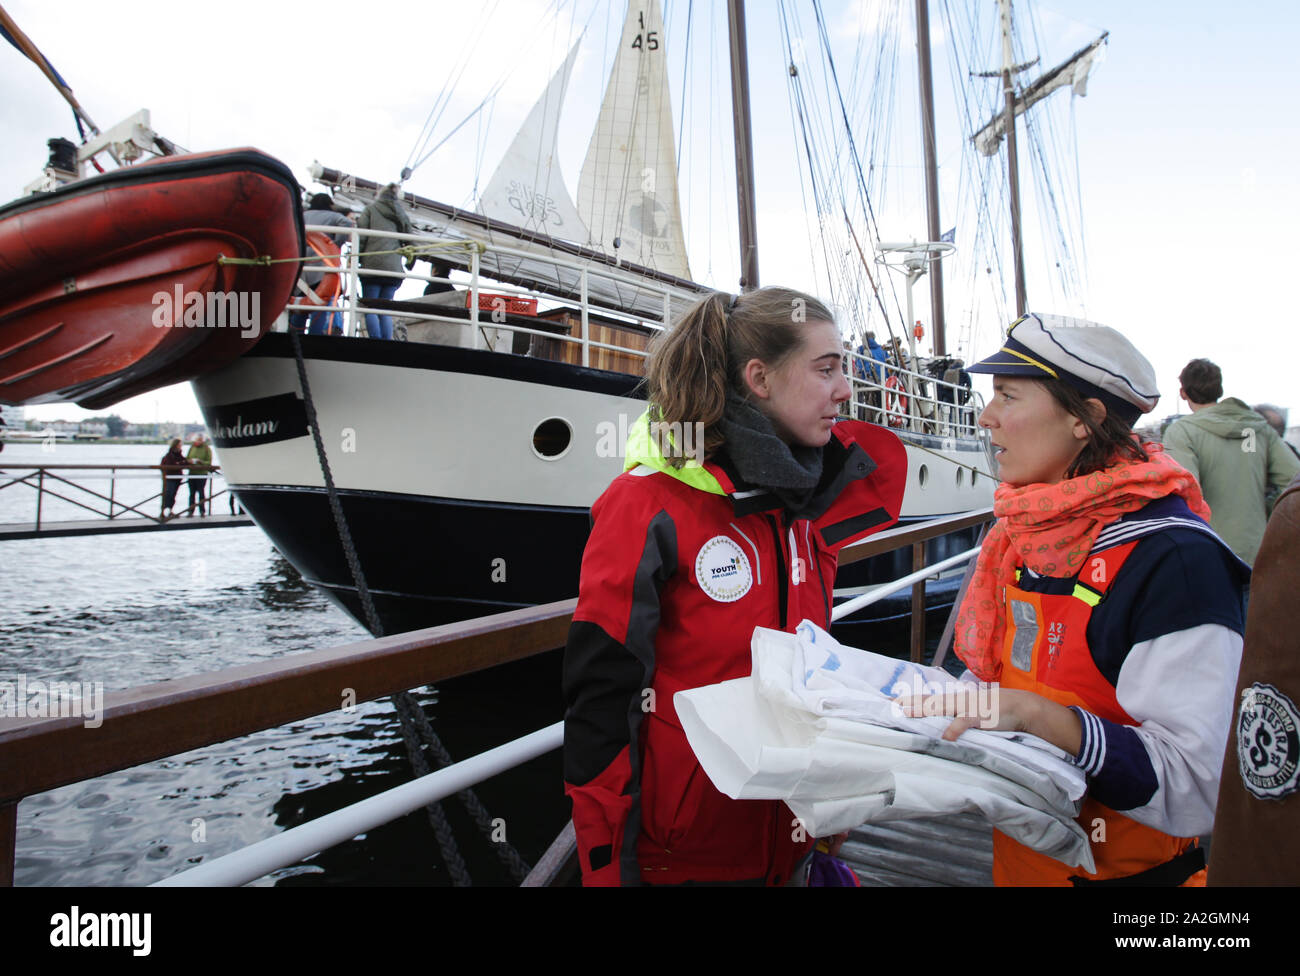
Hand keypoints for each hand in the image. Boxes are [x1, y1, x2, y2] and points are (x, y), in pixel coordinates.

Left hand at [895, 686, 1081, 753]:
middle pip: (927, 700)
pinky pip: (965, 722)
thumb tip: (938, 728)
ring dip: (923, 709)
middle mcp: (956, 700)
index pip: (926, 699)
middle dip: (907, 702)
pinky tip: (946, 737)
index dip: (907, 699)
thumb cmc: (994, 712)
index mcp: (953, 701)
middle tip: (886, 704)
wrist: (1020, 707)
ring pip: (940, 707)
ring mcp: (967, 707)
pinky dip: (955, 729)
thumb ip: (955, 718)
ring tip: (904, 713)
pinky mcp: (980, 716)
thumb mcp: (971, 713)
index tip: (887, 701)